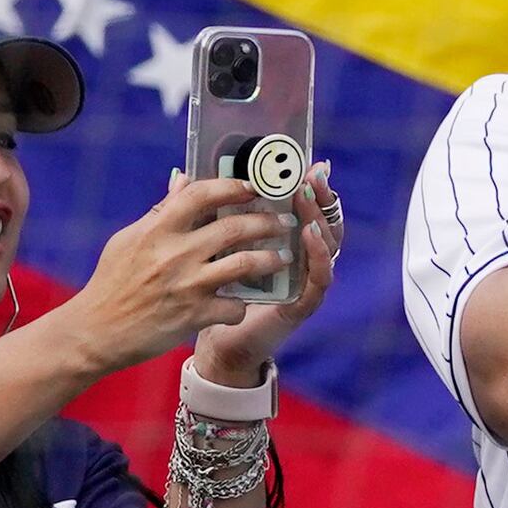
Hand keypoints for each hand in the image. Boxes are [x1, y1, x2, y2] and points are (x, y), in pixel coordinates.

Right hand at [68, 171, 298, 375]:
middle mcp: (176, 254)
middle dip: (266, 222)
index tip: (253, 186)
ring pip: (245, 264)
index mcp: (158, 230)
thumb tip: (182, 178)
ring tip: (282, 257)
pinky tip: (242, 303)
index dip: (233, 186)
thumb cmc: (110, 283)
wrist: (96, 332)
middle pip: (235, 227)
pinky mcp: (194, 316)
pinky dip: (242, 305)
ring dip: (271, 259)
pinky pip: (234, 307)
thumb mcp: (128, 239)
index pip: (202, 194)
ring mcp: (187, 285)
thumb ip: (161, 210)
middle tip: (282, 222)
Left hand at [186, 166, 344, 384]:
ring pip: (326, 245)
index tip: (305, 162)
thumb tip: (181, 175)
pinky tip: (310, 236)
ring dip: (319, 218)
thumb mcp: (205, 249)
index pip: (305, 207)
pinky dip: (318, 256)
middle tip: (312, 174)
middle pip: (322, 220)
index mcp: (282, 242)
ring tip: (308, 198)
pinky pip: (319, 279)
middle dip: (319, 195)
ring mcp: (304, 281)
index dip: (309, 185)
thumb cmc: (213, 295)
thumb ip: (200, 213)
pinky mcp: (301, 306)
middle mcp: (300, 258)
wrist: (216, 345)